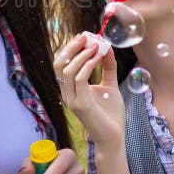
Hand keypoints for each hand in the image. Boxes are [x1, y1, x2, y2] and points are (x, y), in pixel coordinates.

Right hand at [55, 33, 122, 150]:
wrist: (114, 137)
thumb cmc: (111, 114)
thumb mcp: (110, 85)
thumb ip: (108, 68)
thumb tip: (106, 48)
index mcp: (70, 89)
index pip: (61, 64)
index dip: (70, 48)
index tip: (84, 36)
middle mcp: (67, 94)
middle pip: (59, 64)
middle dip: (71, 48)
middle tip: (85, 36)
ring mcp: (72, 100)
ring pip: (67, 70)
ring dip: (82, 55)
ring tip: (96, 46)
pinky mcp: (81, 105)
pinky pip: (80, 79)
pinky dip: (89, 65)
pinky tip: (99, 58)